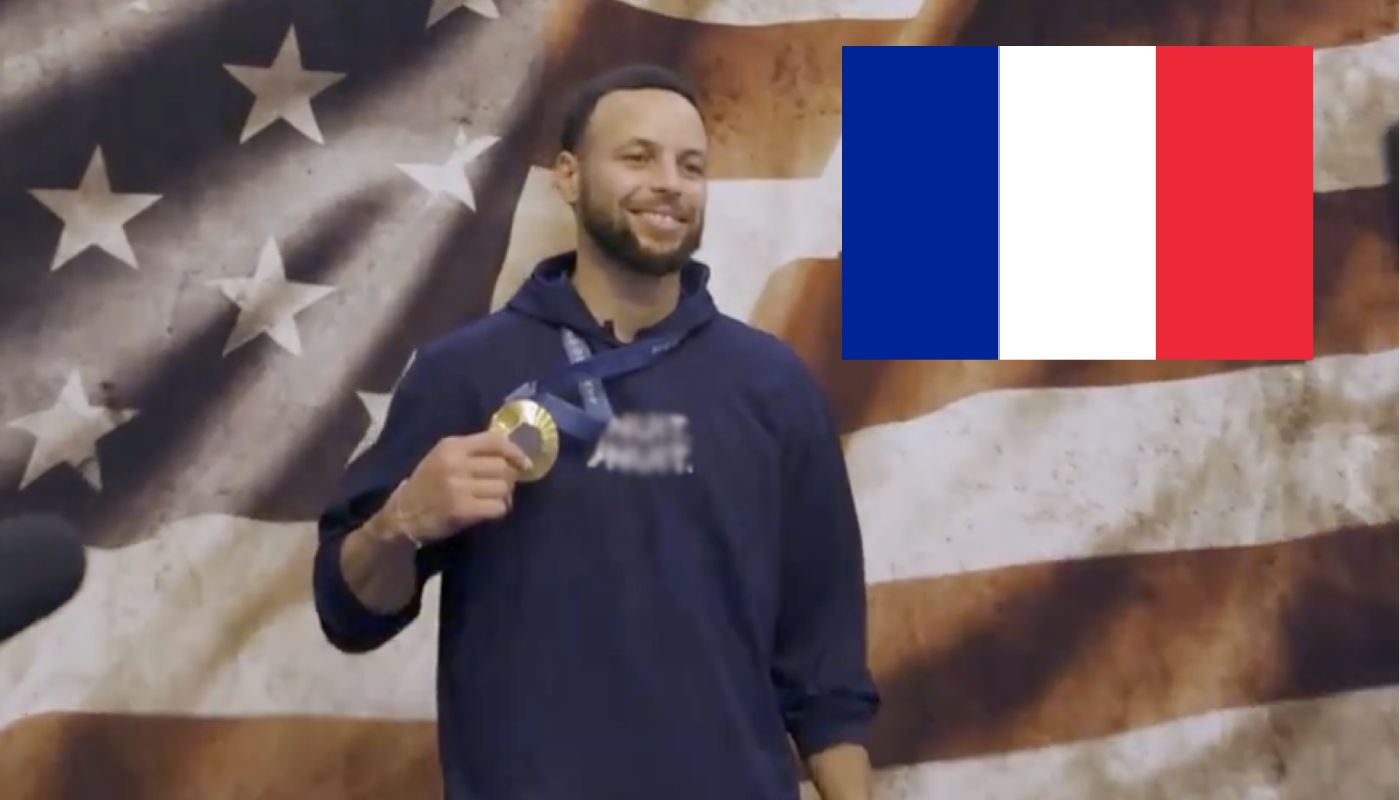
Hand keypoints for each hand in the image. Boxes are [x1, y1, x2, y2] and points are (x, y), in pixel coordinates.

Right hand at [381, 428, 532, 542]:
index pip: (494, 440)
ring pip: (503, 487)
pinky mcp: (461, 509)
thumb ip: (473, 452)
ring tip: (490, 499)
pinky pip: (498, 507)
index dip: (515, 451)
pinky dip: (498, 510)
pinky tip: (486, 511)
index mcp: (451, 445)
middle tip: (499, 487)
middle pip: (503, 466)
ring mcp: (458, 486)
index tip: (524, 463)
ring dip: (503, 496)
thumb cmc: (428, 484)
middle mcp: (455, 462)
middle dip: (508, 478)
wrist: (402, 515)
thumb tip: (513, 453)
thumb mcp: (444, 458)